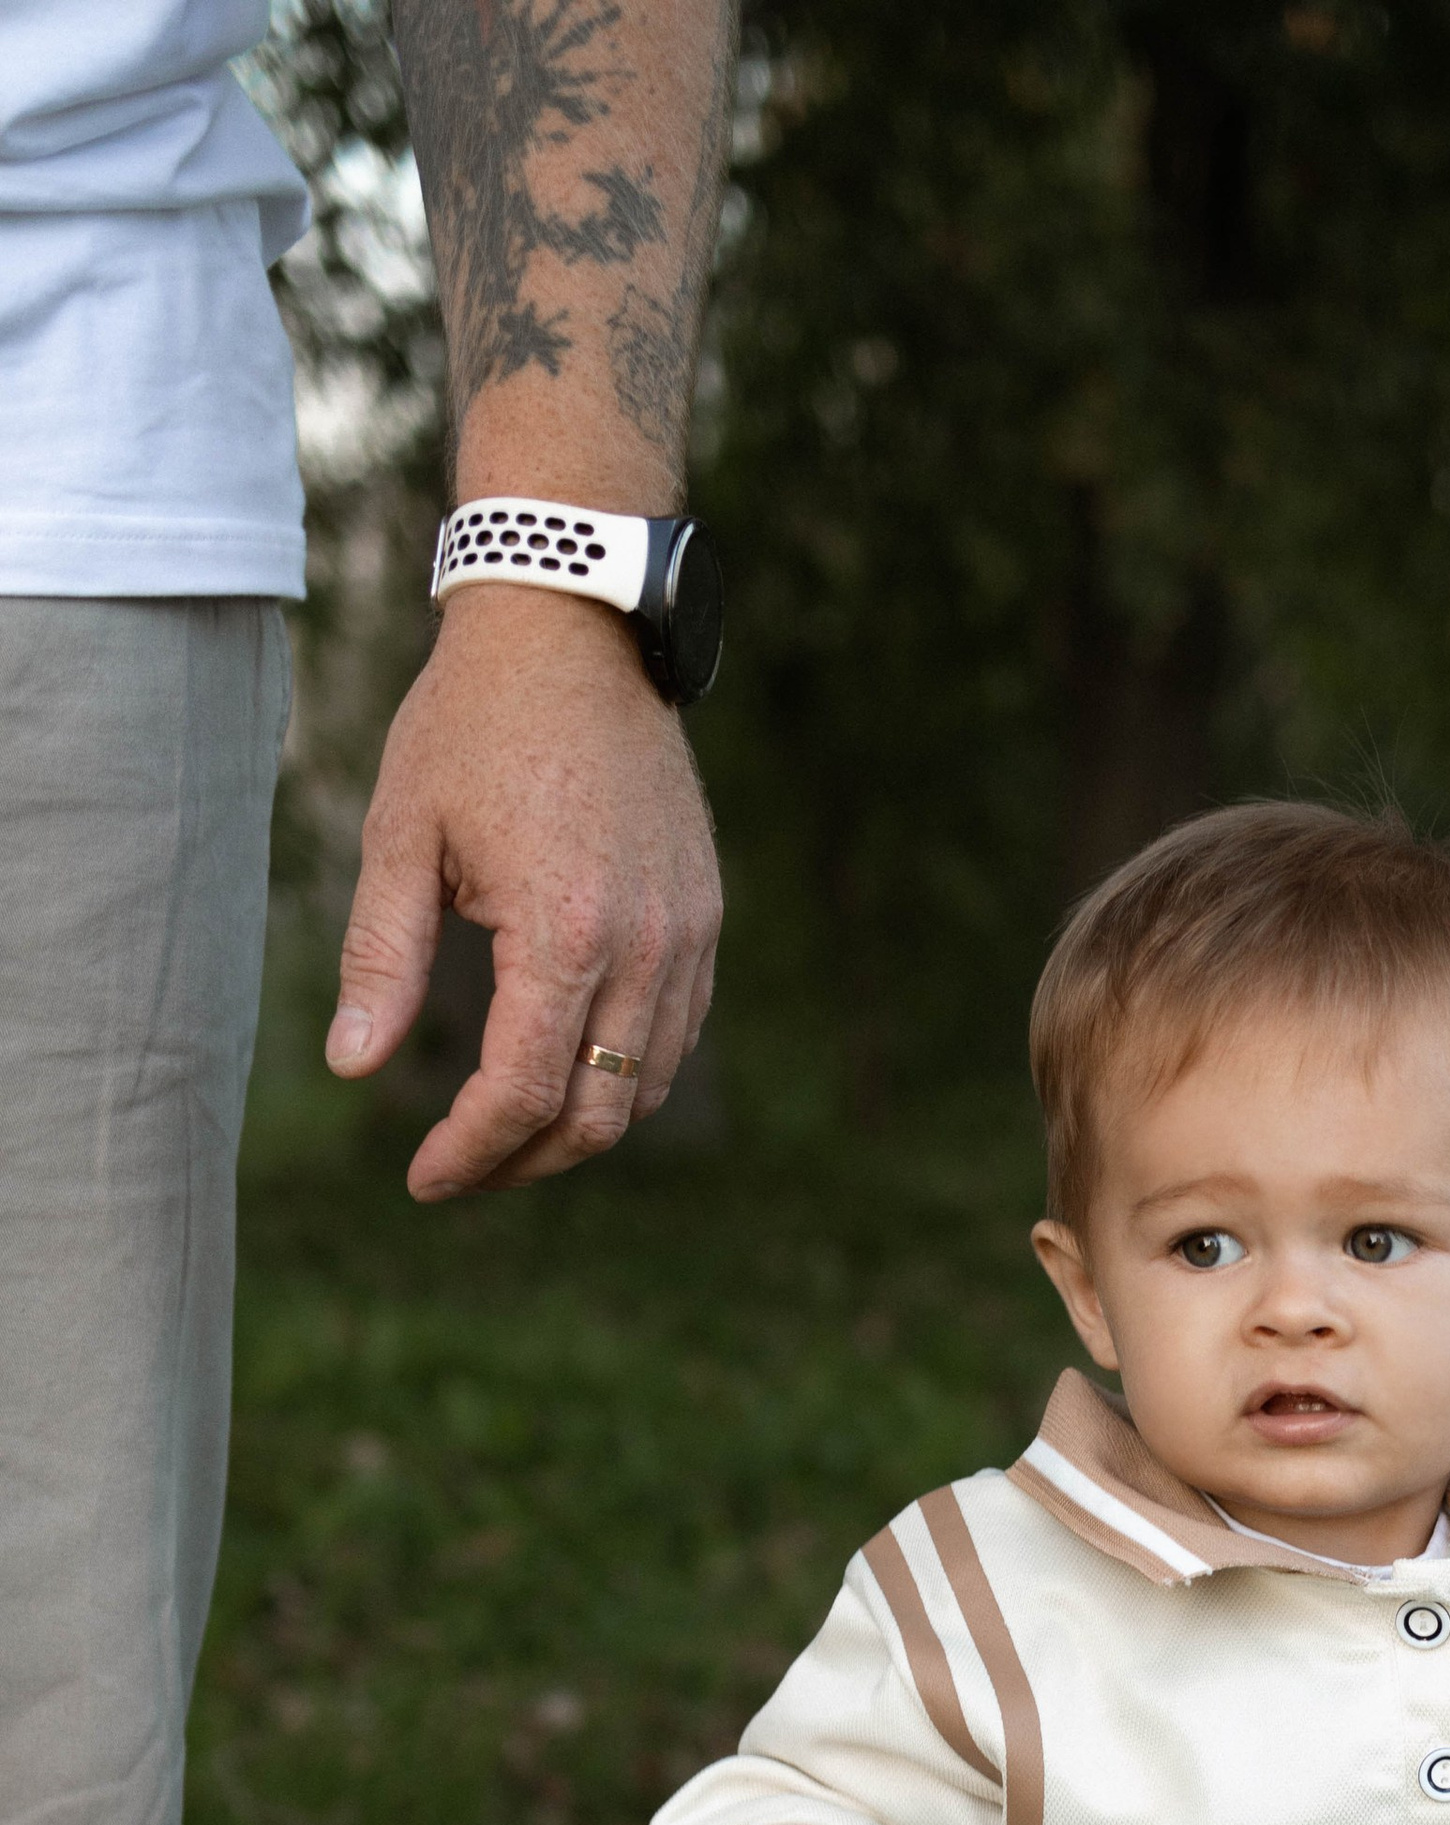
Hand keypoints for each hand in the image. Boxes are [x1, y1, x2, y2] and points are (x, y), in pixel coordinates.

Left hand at [326, 588, 722, 1202]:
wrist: (575, 631)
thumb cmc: (473, 723)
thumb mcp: (401, 835)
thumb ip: (379, 959)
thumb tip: (354, 1069)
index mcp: (563, 931)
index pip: (524, 1094)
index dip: (471, 1153)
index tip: (422, 1177)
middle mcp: (643, 947)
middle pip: (596, 1116)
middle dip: (523, 1161)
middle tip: (459, 1168)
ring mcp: (686, 936)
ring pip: (644, 1087)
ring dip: (578, 1128)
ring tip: (508, 1129)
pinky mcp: (704, 919)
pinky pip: (676, 1036)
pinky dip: (624, 1076)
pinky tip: (568, 1067)